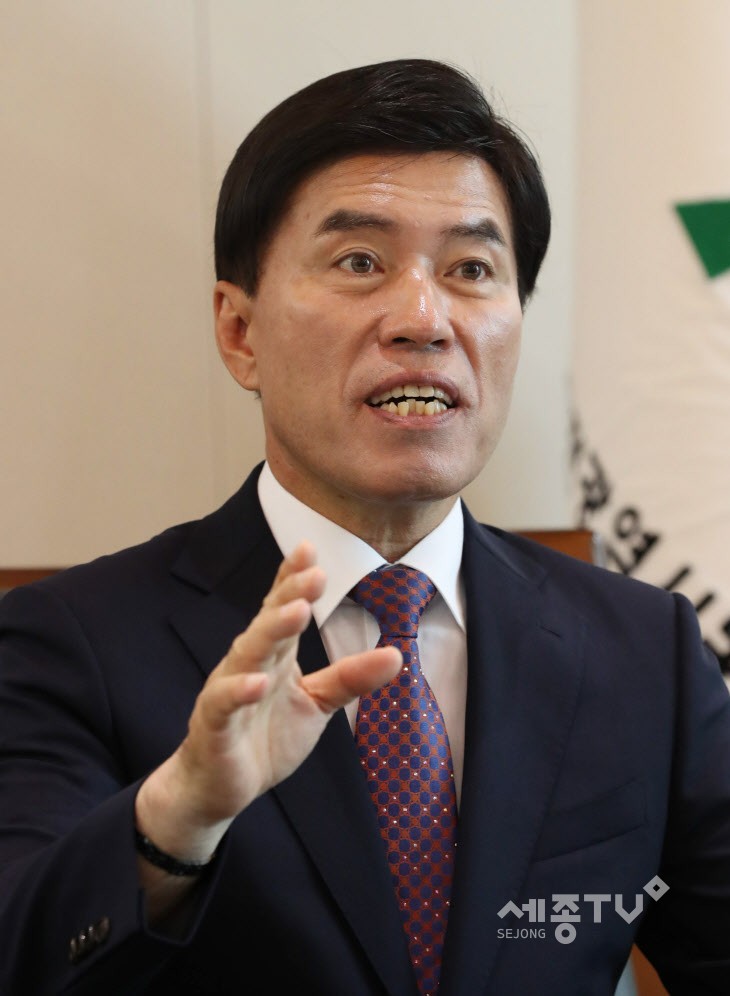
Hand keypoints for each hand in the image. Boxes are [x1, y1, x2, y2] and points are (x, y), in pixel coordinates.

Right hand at [135, 541, 400, 862]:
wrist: (219, 787)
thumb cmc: (264, 736)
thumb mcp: (315, 704)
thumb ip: (350, 678)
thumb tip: (397, 654)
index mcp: (273, 654)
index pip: (280, 606)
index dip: (293, 579)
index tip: (310, 549)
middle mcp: (248, 663)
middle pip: (269, 622)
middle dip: (290, 595)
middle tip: (314, 573)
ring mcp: (227, 690)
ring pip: (247, 653)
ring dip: (271, 631)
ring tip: (296, 611)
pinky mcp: (214, 725)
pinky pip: (224, 703)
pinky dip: (238, 690)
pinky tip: (258, 682)